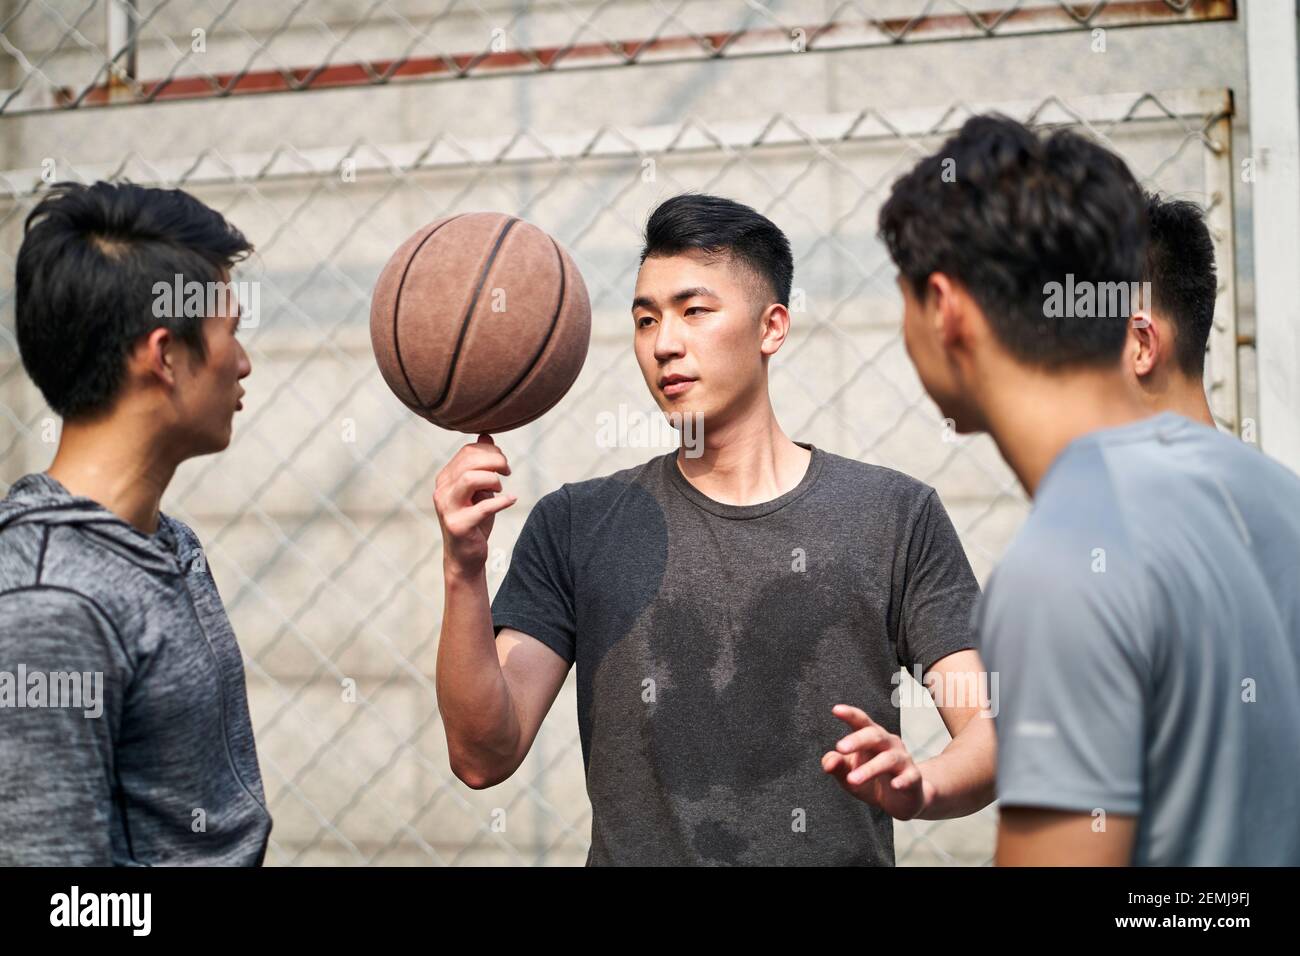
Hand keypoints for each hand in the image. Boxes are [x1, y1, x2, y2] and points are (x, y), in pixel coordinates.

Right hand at [433, 433, 515, 574]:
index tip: (504, 463)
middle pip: (470, 461)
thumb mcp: (479, 490)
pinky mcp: (458, 525)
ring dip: (493, 480)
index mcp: (446, 478)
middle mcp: (442, 490)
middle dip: (495, 461)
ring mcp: (448, 508)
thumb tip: (485, 436)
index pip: (467, 452)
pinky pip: (483, 507)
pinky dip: (502, 501)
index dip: (490, 452)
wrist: (465, 557)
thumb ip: (480, 464)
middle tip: (507, 472)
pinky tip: (511, 501)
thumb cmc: (474, 521)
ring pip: (470, 478)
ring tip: (501, 488)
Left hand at [821, 704, 930, 820]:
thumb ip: (837, 766)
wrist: (900, 801)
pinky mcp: (913, 778)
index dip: (850, 714)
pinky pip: (909, 777)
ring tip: (852, 779)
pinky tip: (895, 785)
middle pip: (875, 735)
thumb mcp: (849, 775)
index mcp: (871, 738)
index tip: (835, 710)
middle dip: (857, 740)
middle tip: (840, 747)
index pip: (861, 721)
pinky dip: (902, 780)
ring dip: (870, 769)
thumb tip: (828, 761)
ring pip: (888, 759)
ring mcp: (903, 760)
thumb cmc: (871, 781)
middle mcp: (888, 744)